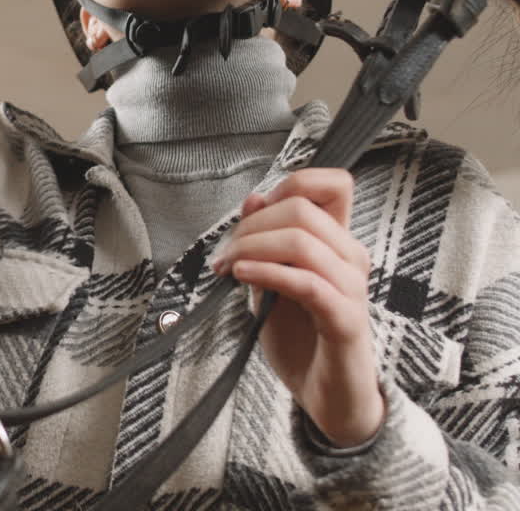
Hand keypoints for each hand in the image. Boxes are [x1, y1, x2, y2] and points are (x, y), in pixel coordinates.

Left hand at [212, 169, 383, 446]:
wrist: (323, 393)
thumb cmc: (300, 336)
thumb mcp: (270, 280)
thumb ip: (264, 242)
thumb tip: (254, 197)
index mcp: (336, 242)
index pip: (335, 184)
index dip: (294, 183)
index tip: (258, 212)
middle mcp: (351, 258)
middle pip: (302, 208)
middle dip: (251, 226)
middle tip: (224, 254)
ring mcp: (352, 288)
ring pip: (302, 242)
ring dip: (251, 248)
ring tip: (227, 268)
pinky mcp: (346, 320)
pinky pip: (306, 283)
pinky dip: (267, 272)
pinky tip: (241, 277)